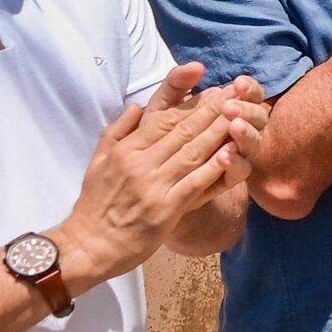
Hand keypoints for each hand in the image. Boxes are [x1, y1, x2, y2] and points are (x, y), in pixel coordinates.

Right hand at [55, 67, 249, 288]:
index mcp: (126, 149)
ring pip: (193, 151)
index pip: (164, 118)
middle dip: (212, 109)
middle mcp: (140, 162)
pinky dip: (215, 166)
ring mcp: (154, 184)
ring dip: (220, 131)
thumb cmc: (96, 204)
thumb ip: (118, 131)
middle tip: (236, 93)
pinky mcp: (166, 207)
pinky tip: (232, 152)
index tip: (212, 87)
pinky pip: (196, 182)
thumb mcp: (98, 161)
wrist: (89, 245)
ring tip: (241, 114)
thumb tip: (137, 106)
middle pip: (183, 129)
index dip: (191, 101)